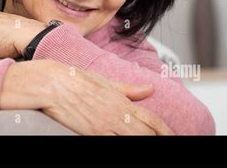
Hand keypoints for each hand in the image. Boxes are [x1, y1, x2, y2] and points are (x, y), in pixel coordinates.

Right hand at [0, 60, 173, 134]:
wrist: (54, 83)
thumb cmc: (76, 79)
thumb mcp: (105, 81)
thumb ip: (128, 88)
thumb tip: (147, 88)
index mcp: (121, 100)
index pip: (151, 118)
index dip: (164, 129)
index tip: (172, 134)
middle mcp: (117, 114)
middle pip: (146, 132)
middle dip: (158, 137)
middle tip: (168, 141)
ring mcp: (105, 125)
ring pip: (133, 139)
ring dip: (143, 141)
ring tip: (151, 146)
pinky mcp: (92, 133)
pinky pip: (112, 142)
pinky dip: (121, 144)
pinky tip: (124, 144)